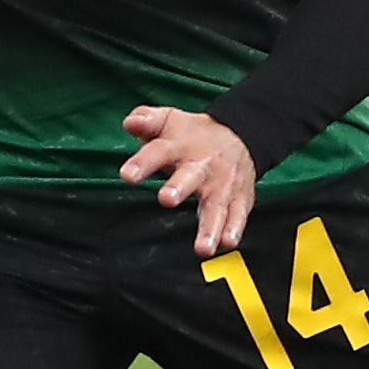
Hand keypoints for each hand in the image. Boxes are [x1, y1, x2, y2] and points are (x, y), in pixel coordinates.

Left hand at [121, 106, 256, 256]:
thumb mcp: (168, 120)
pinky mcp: (238, 198)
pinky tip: (227, 242)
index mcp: (179, 147)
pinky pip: (237, 214)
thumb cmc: (193, 135)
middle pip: (189, 177)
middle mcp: (201, 166)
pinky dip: (234, 229)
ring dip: (210, 226)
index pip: (157, 152)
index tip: (127, 175)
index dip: (142, 163)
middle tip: (166, 199)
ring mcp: (221, 184)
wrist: (241, 134)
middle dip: (178, 188)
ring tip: (202, 248)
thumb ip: (146, 120)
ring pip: (216, 205)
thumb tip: (130, 122)